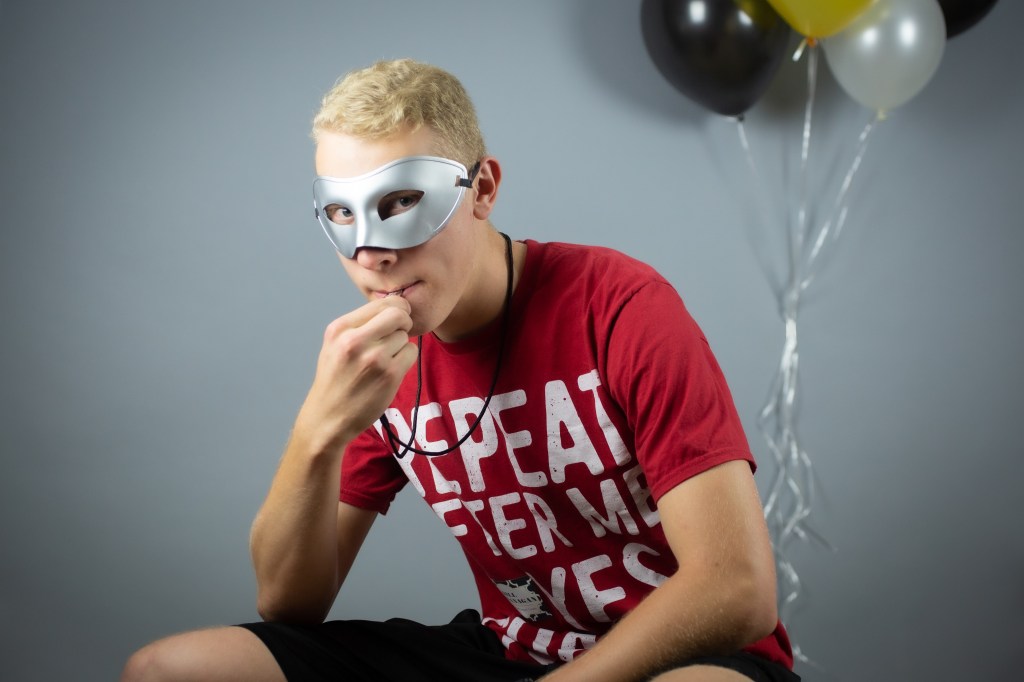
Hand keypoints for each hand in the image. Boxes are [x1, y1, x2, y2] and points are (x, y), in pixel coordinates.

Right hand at [296, 297, 417, 451]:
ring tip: (385, 359)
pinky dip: (406, 359)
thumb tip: (395, 307)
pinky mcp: (389, 374)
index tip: (397, 317)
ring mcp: (374, 358)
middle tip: (399, 333)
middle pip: (398, 314)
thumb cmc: (335, 379)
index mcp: (340, 329)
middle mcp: (355, 340)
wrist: (328, 416)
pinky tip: (391, 369)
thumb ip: (360, 325)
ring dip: (401, 344)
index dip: (395, 308)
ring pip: (405, 335)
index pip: (381, 303)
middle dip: (404, 321)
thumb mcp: (335, 344)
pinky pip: (411, 352)